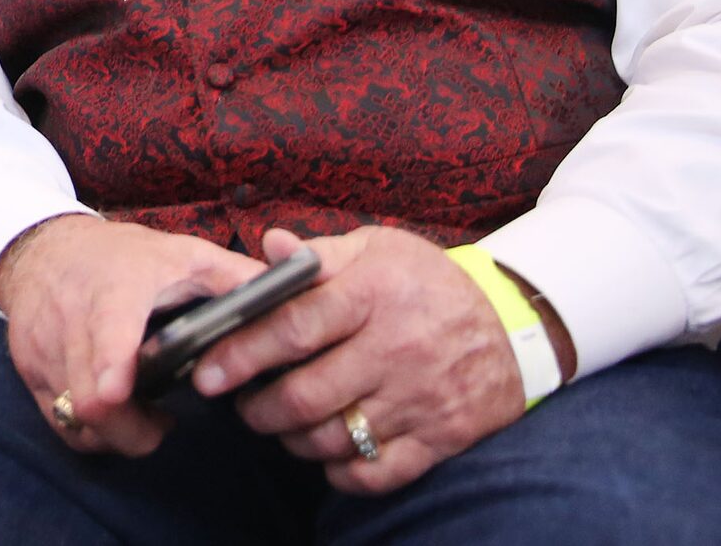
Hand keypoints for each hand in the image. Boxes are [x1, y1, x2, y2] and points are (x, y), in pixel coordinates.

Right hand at [0, 213, 266, 457]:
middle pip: (89, 398)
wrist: (45, 248)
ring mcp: (44, 348)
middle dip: (130, 430)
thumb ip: (236, 278)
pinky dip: (91, 426)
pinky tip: (115, 406)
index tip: (119, 393)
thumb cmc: (123, 256)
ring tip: (140, 413)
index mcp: (115, 290)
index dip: (109, 367)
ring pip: (74, 418)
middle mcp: (71, 321)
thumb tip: (297, 292)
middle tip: (162, 425)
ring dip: (113, 431)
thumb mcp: (182, 254)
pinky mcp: (29, 370)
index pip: (105, 333)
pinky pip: (61, 421)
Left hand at [199, 225, 534, 495]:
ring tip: (281, 424)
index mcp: (372, 294)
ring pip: (335, 438)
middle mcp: (394, 349)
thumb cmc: (429, 283)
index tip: (207, 371)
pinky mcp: (440, 437)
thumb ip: (320, 254)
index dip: (242, 353)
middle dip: (259, 408)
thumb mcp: (379, 248)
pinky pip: (378, 474)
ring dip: (293, 439)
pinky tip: (328, 454)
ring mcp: (419, 398)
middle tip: (242, 405)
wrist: (514, 326)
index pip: (294, 328)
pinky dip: (341, 472)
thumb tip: (268, 246)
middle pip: (307, 395)